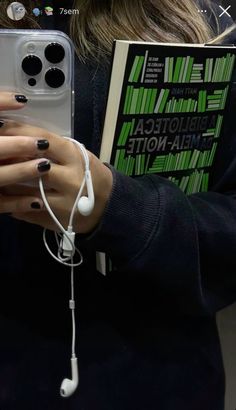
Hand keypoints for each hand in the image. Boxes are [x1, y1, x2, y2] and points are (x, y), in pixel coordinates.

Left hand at [0, 118, 112, 233]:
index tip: (3, 127)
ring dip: (7, 182)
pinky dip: (12, 202)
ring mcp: (61, 203)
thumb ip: (54, 148)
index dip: (20, 132)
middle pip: (31, 167)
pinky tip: (6, 196)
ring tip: (0, 174)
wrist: (107, 206)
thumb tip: (20, 137)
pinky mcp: (53, 220)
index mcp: (76, 159)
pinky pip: (25, 211)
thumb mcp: (78, 155)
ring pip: (24, 192)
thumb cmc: (90, 175)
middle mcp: (70, 180)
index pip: (44, 140)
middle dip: (11, 159)